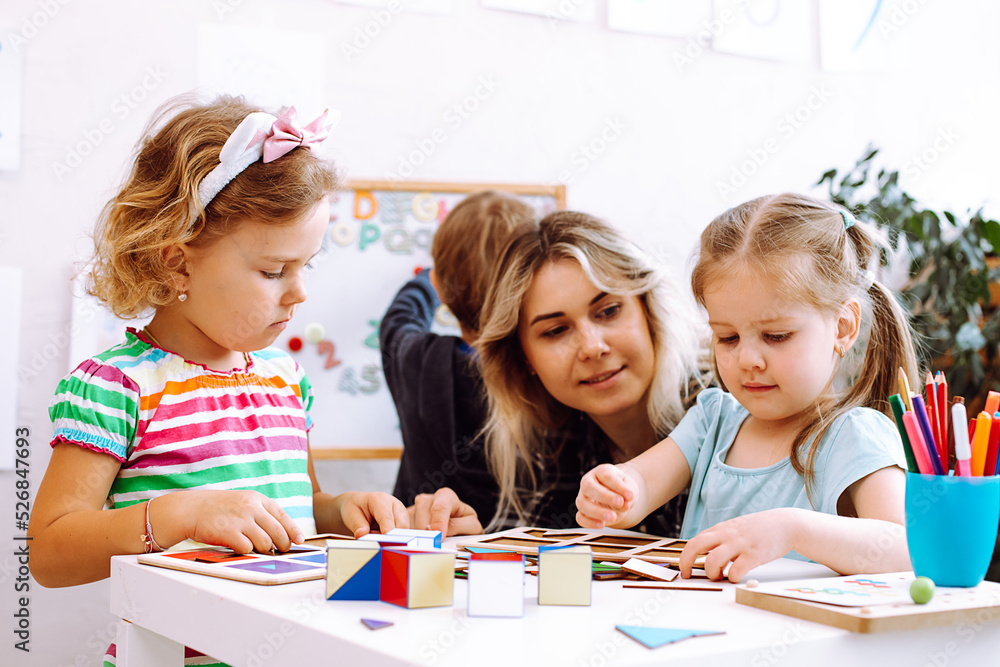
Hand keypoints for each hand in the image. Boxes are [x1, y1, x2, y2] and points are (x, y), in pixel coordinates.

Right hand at [177, 490, 304, 553]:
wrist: (191, 510)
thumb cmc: (217, 508)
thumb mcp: (242, 502)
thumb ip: (260, 513)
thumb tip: (280, 532)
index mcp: (256, 499)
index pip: (282, 515)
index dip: (293, 529)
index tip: (299, 539)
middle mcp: (251, 508)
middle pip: (278, 532)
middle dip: (283, 545)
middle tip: (281, 550)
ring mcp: (241, 520)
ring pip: (265, 543)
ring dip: (263, 550)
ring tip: (255, 548)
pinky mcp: (230, 533)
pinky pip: (247, 549)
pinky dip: (245, 551)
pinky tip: (238, 546)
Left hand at [337, 491, 409, 537]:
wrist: (359, 504)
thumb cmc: (355, 508)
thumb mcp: (351, 515)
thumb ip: (357, 525)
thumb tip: (361, 535)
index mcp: (380, 499)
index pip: (387, 517)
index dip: (387, 531)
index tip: (385, 542)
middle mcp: (394, 504)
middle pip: (401, 525)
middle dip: (390, 537)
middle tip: (374, 540)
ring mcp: (401, 512)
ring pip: (404, 531)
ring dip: (392, 538)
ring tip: (376, 534)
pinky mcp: (404, 520)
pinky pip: (403, 534)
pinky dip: (394, 538)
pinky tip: (382, 535)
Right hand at [409, 487, 482, 536]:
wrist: (455, 522)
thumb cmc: (463, 522)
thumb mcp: (470, 524)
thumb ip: (457, 526)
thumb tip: (439, 533)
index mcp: (445, 496)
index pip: (440, 508)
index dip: (439, 524)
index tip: (439, 537)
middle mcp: (427, 499)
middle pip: (424, 520)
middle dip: (431, 536)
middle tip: (438, 544)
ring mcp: (414, 508)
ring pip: (413, 527)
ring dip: (422, 538)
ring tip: (433, 541)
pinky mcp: (404, 519)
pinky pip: (404, 531)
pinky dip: (413, 539)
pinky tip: (423, 540)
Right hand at [576, 463, 639, 528]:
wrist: (619, 499)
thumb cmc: (623, 490)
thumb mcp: (630, 488)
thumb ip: (628, 494)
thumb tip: (624, 504)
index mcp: (601, 471)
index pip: (606, 476)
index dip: (618, 486)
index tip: (630, 495)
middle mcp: (588, 482)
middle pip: (588, 486)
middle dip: (604, 496)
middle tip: (620, 503)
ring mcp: (583, 497)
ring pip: (582, 503)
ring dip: (597, 512)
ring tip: (613, 517)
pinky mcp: (582, 511)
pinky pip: (580, 518)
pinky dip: (589, 523)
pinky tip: (602, 524)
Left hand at [678, 509, 797, 582]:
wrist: (784, 524)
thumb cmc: (758, 530)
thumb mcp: (734, 529)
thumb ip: (720, 539)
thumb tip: (705, 556)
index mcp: (720, 530)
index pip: (694, 542)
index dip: (685, 557)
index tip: (684, 570)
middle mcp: (726, 535)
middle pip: (696, 546)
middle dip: (687, 562)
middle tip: (689, 575)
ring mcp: (740, 544)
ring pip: (713, 560)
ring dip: (712, 573)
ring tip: (719, 576)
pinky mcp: (754, 554)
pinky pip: (736, 570)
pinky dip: (732, 578)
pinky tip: (736, 577)